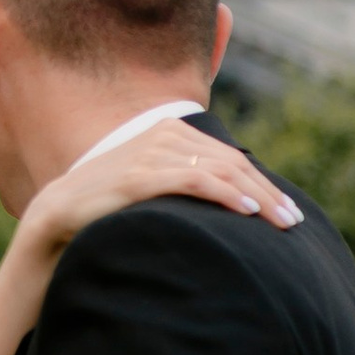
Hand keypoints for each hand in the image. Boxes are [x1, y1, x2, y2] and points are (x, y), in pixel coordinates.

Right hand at [25, 120, 296, 263]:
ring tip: (281, 222)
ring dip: (258, 198)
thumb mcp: (151, 183)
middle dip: (268, 193)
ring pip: (221, 171)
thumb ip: (182, 179)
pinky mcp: (142, 174)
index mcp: (172, 132)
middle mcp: (166, 135)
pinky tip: (247, 211)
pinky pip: (196, 180)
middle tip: (294, 221)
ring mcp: (153, 152)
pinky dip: (227, 194)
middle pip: (233, 163)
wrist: (60, 212)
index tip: (287, 211)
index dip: (263, 183)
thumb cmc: (109, 204)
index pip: (230, 158)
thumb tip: (226, 199)